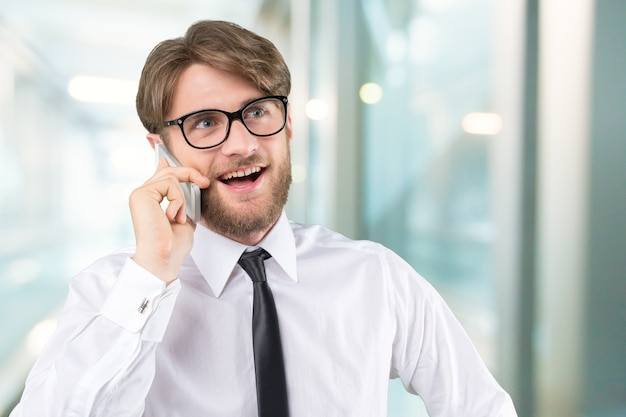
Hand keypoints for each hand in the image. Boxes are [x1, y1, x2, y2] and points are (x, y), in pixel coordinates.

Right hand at [129, 158, 209, 284]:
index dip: (170, 165)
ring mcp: (140, 193)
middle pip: (168, 170)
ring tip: (180, 217)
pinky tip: (172, 217)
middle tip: (205, 183)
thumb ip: (183, 200)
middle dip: (190, 173)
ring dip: (183, 198)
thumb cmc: (172, 245)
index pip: (160, 174)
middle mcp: (142, 195)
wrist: (164, 258)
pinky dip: (178, 201)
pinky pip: (170, 184)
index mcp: (150, 200)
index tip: (179, 165)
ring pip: (171, 176)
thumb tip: (188, 186)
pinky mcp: (141, 194)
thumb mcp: (184, 217)